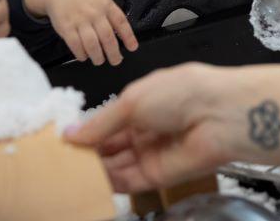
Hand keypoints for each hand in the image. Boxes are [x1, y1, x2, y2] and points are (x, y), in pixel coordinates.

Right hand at [25, 0, 137, 65]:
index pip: (121, 22)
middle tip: (116, 61)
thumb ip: (110, 13)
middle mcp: (94, 13)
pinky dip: (81, 54)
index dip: (128, 37)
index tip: (133, 48)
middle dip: (114, 53)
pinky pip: (75, 45)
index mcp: (106, 5)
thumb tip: (121, 33)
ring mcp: (80, 21)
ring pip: (92, 44)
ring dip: (97, 56)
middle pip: (107, 37)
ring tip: (99, 60)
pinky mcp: (65, 27)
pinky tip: (84, 56)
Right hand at [67, 63, 233, 192]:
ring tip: (65, 176)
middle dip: (87, 153)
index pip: (109, 121)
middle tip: (57, 162)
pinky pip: (128, 182)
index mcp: (145, 102)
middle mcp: (148, 128)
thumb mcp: (133, 99)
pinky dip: (108, 184)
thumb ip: (101, 121)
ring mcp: (152, 152)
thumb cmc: (182, 94)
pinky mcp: (157, 175)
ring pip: (116, 165)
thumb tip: (70, 133)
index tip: (60, 142)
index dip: (87, 131)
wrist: (222, 116)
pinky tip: (86, 185)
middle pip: (110, 146)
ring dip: (94, 170)